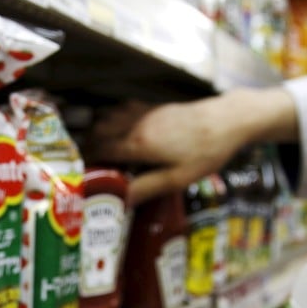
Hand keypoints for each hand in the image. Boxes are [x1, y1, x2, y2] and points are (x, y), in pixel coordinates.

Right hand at [88, 88, 298, 203]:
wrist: (228, 120)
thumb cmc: (205, 152)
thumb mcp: (177, 178)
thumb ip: (146, 188)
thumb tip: (121, 200)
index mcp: (137, 144)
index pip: (100, 149)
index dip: (85, 159)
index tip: (78, 170)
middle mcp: (135, 124)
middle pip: (99, 130)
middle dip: (87, 144)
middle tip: (84, 161)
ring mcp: (144, 112)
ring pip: (108, 116)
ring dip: (98, 129)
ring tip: (96, 146)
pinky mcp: (154, 107)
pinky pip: (122, 109)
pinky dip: (112, 117)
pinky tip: (117, 127)